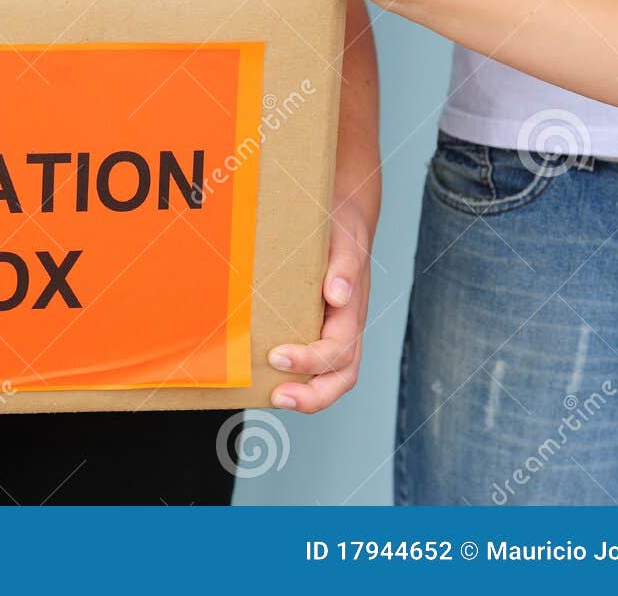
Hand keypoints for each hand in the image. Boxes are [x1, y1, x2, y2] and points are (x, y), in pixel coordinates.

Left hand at [267, 193, 372, 411]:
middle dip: (313, 396)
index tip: (277, 356)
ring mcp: (333, 332)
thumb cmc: (341, 230)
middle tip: (279, 398)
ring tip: (273, 398)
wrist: (343, 219)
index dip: (311, 359)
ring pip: (330, 377)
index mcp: (352, 310)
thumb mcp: (344, 239)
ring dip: (305, 394)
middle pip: (341, 377)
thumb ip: (344, 265)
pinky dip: (295, 378)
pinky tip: (265, 379)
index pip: (339, 349)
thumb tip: (337, 295)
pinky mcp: (316, 329)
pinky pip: (312, 363)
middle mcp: (345, 328)